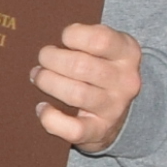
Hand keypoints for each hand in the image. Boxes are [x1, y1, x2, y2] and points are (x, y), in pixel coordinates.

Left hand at [29, 22, 142, 154]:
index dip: (74, 35)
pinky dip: (51, 119)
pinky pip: (73, 129)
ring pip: (75, 94)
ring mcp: (114, 108)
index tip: (63, 38)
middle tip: (43, 58)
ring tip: (38, 76)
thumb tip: (47, 39)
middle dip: (52, 59)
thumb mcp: (106, 48)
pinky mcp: (99, 131)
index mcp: (128, 53)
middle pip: (81, 66)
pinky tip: (42, 108)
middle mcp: (125, 81)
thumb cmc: (102, 68)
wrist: (121, 111)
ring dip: (48, 82)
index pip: (100, 39)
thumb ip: (86, 38)